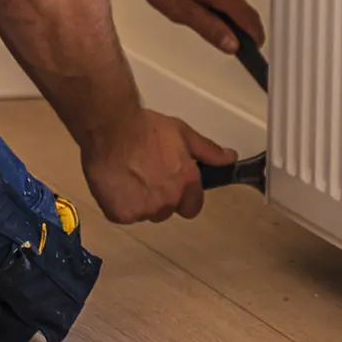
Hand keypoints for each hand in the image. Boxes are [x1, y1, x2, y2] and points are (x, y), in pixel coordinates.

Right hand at [81, 108, 235, 223]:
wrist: (110, 128)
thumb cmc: (144, 126)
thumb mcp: (181, 132)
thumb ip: (208, 150)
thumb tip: (230, 158)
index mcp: (186, 183)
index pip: (192, 207)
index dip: (182, 196)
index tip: (170, 184)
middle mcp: (168, 200)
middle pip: (166, 210)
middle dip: (158, 196)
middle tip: (144, 173)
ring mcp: (144, 210)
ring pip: (144, 213)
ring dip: (138, 201)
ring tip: (126, 175)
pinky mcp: (121, 214)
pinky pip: (123, 215)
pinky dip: (118, 203)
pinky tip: (114, 183)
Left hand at [129, 0, 265, 55]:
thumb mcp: (179, 9)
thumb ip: (208, 27)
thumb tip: (231, 43)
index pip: (248, 17)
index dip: (254, 35)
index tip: (255, 46)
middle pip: (239, 3)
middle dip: (235, 22)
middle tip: (225, 37)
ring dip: (221, 4)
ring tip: (202, 14)